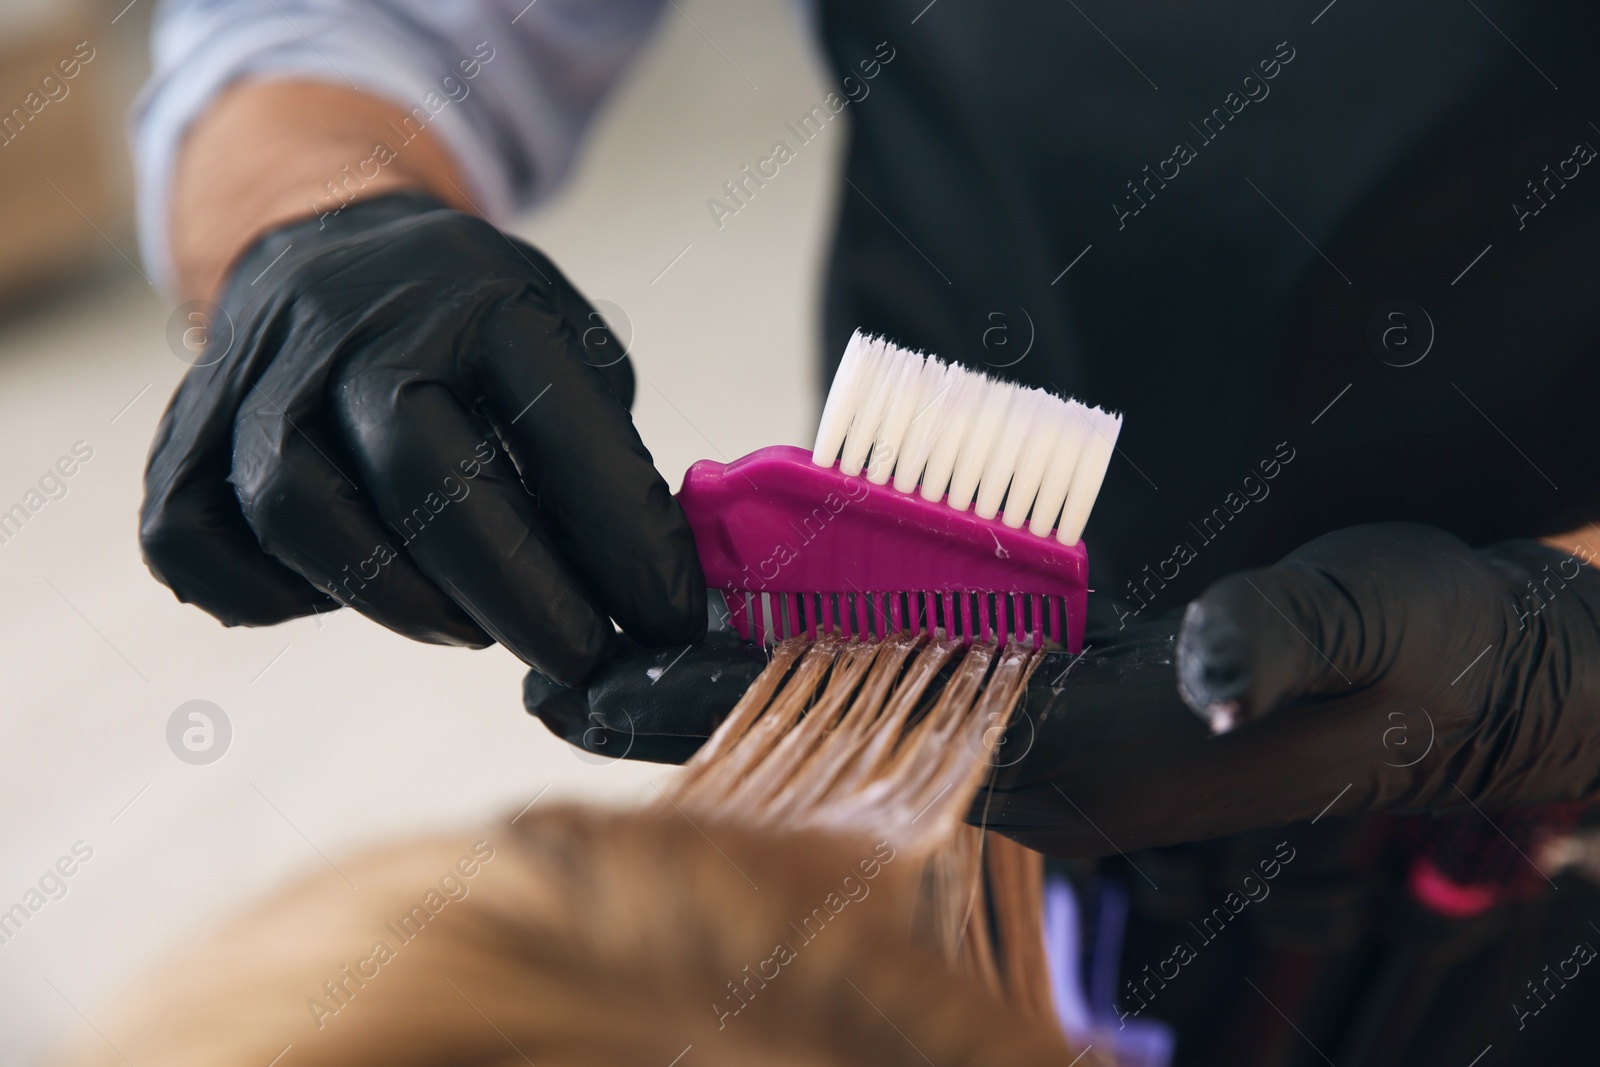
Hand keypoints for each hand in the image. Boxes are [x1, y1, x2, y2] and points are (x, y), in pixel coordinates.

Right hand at [142, 194, 704, 684]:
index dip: (621, 537)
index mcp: (480, 295)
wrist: (329, 242)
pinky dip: (265, 593)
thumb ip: (603, 453)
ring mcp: (256, 369)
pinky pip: (191, 534)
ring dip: (393, 596)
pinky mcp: (182, 425)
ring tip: (466, 626)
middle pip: (417, 470)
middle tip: (573, 656)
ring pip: (294, 507)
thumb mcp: (564, 346)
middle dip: (511, 588)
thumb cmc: (474, 328)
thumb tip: (650, 594)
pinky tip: (338, 593)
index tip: (667, 619)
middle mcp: (358, 321)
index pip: (557, 421)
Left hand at [528, 524, 1599, 853]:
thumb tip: (1192, 674)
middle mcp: (1041, 761)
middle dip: (689, 710)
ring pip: (858, 711)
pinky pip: (916, 679)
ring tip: (611, 652)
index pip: (872, 737)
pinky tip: (757, 620)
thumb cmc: (1413, 660)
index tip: (605, 692)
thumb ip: (1266, 652)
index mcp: (1087, 754)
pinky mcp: (1061, 699)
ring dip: (736, 680)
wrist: (1454, 688)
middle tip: (550, 678)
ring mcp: (1043, 736)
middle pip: (829, 739)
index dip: (738, 712)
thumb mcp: (1361, 635)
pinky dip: (827, 648)